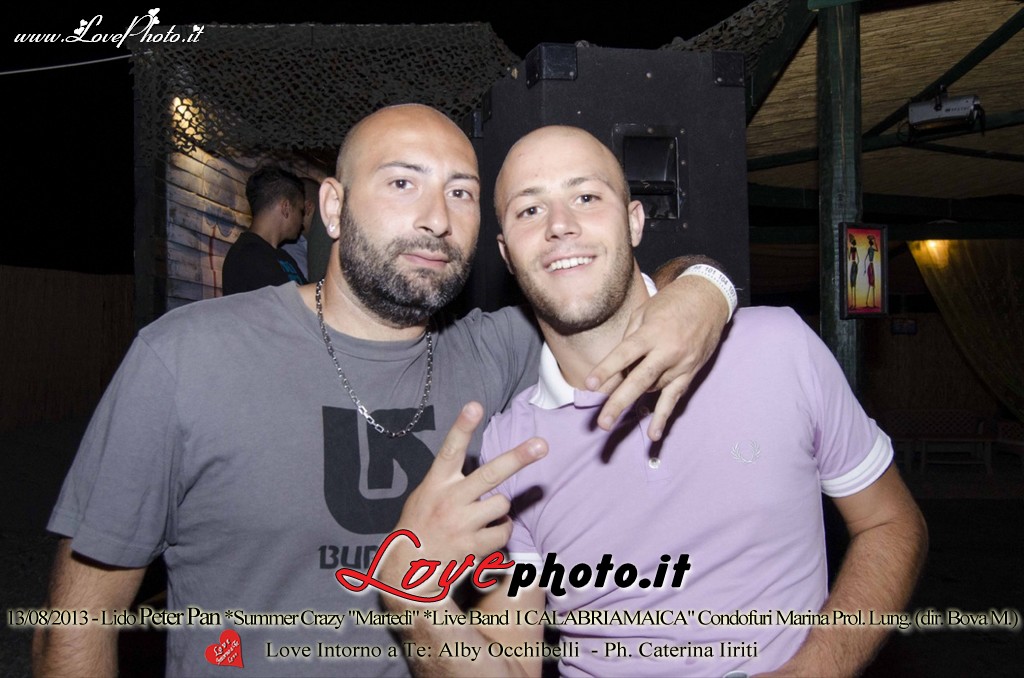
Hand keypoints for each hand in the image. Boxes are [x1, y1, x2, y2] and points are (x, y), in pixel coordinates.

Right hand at [380, 402, 547, 596]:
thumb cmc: (419, 526)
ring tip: (481, 516)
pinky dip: (500, 531)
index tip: (474, 405)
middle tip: (541, 445)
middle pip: (490, 474)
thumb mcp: (425, 495)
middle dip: (518, 458)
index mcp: (436, 483)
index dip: (462, 427)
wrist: (405, 572)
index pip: (450, 450)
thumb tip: (483, 470)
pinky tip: (485, 535)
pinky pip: (502, 532)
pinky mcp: (472, 547)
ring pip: (501, 504)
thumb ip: (449, 480)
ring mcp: (461, 524)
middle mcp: (449, 500)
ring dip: (499, 508)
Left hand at [585, 275, 727, 440]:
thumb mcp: (644, 312)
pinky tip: (653, 435)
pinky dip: (663, 417)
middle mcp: (667, 351)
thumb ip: (629, 339)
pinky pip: (675, 398)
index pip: (625, 354)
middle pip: (639, 380)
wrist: (709, 299)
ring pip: (652, 388)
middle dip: (619, 402)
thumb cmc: (671, 303)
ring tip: (614, 409)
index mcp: (652, 333)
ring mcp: (681, 364)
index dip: (607, 370)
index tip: (590, 385)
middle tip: (603, 423)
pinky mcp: (690, 373)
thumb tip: (615, 367)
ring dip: (634, 396)